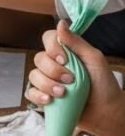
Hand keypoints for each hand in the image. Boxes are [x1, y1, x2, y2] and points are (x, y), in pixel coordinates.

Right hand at [26, 21, 123, 135]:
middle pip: (39, 59)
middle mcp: (55, 64)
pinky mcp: (44, 97)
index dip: (52, 47)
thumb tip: (60, 23)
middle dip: (53, 70)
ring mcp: (48, 81)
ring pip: (33, 76)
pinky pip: (30, 93)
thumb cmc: (104, 84)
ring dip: (47, 84)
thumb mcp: (94, 59)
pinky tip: (49, 101)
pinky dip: (38, 96)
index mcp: (67, 52)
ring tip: (63, 93)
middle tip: (71, 80)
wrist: (105, 112)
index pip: (48, 39)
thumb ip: (76, 42)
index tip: (65, 59)